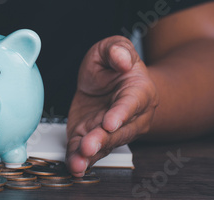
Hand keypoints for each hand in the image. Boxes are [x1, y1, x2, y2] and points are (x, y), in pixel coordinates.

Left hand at [66, 36, 158, 175]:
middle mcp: (130, 117)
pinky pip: (87, 151)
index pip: (130, 105)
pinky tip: (73, 166)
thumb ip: (117, 50)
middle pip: (118, 131)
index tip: (109, 122)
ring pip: (103, 145)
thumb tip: (122, 59)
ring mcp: (111, 130)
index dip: (120, 114)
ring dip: (90, 155)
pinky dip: (80, 159)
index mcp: (139, 92)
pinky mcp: (92, 136)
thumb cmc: (114, 65)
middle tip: (88, 146)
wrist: (109, 80)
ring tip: (79, 162)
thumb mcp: (113, 47)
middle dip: (102, 140)